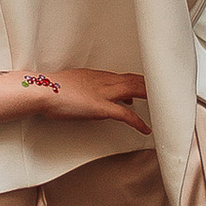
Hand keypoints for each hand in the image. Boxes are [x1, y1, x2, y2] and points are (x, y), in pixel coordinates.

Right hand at [21, 64, 151, 137]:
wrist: (41, 91)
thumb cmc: (49, 90)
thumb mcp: (71, 85)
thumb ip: (85, 90)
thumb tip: (92, 99)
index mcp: (96, 76)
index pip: (123, 76)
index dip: (138, 81)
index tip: (146, 87)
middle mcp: (103, 81)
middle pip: (134, 79)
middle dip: (150, 86)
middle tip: (164, 93)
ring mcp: (103, 93)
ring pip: (135, 90)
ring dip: (151, 97)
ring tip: (163, 106)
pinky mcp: (101, 107)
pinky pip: (125, 114)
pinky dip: (138, 122)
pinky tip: (145, 129)